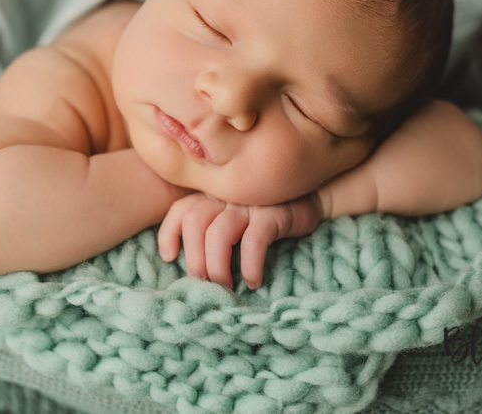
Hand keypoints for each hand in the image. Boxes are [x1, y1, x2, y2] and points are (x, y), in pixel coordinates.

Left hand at [157, 192, 323, 290]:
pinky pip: (253, 242)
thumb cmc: (265, 213)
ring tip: (225, 287)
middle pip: (194, 224)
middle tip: (204, 285)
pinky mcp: (273, 214)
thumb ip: (211, 224)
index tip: (169, 257)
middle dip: (194, 260)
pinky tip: (253, 280)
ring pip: (217, 234)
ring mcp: (248, 204)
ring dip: (217, 268)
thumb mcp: (233, 213)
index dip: (169, 233)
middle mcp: (226, 195)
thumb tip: (190, 265)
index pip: (180, 209)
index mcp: (212, 194)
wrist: (313, 196)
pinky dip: (249, 266)